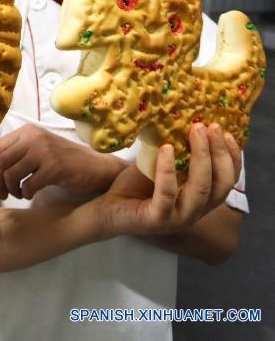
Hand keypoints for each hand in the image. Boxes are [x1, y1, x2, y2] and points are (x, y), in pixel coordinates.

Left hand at [0, 124, 126, 199]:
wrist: (95, 166)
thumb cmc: (63, 160)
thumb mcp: (36, 151)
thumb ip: (12, 154)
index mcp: (27, 131)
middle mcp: (34, 138)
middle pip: (0, 160)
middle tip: (2, 193)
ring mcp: (44, 151)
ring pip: (11, 173)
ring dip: (10, 189)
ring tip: (18, 194)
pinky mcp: (55, 167)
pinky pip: (28, 184)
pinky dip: (25, 193)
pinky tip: (30, 194)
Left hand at [97, 123, 241, 236]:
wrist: (108, 208)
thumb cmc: (136, 186)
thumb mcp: (161, 165)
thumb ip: (178, 153)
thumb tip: (188, 121)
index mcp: (201, 199)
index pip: (228, 180)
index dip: (232, 157)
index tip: (228, 133)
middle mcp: (196, 211)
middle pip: (221, 183)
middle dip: (219, 152)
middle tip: (210, 126)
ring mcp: (179, 218)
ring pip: (201, 189)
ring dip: (201, 157)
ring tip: (195, 132)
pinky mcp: (158, 220)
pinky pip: (167, 194)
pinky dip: (168, 170)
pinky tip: (166, 149)